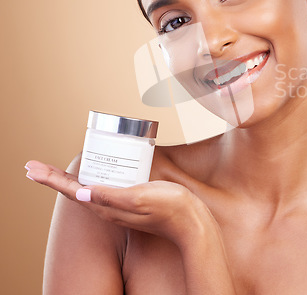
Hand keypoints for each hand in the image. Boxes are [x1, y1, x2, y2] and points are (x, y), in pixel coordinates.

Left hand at [25, 160, 213, 245]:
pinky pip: (102, 188)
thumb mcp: (139, 199)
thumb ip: (111, 196)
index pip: (71, 191)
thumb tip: (81, 192)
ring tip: (54, 171)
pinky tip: (94, 172)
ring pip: (86, 190)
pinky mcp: (129, 200)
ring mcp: (118, 205)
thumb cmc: (169, 208)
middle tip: (34, 167)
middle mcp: (108, 207)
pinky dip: (90, 179)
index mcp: (106, 206)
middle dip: (53, 178)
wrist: (190, 222)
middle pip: (73, 190)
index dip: (50, 179)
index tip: (32, 169)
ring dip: (67, 180)